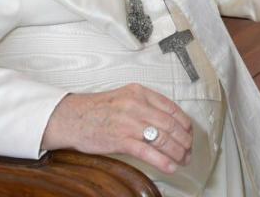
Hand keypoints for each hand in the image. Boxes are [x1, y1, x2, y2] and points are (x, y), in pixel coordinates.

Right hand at [41, 84, 192, 173]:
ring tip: (182, 160)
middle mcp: (137, 105)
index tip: (189, 134)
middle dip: (185, 141)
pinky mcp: (121, 140)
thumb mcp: (125, 97)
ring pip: (163, 139)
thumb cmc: (96, 109)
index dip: (185, 124)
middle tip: (189, 150)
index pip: (172, 108)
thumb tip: (166, 121)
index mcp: (140, 93)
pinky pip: (147, 152)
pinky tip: (170, 166)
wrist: (71, 117)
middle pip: (171, 125)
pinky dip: (162, 161)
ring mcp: (129, 123)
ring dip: (177, 152)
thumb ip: (145, 104)